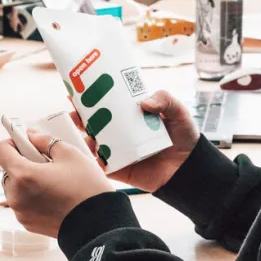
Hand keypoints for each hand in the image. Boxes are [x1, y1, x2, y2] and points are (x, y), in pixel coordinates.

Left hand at [0, 131, 113, 237]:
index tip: (24, 142)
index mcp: (23, 175)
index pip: (0, 150)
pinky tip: (53, 195)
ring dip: (26, 181)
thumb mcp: (71, 154)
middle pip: (7, 170)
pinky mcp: (27, 223)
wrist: (98, 225)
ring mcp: (20, 212)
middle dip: (22, 163)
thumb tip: (32, 136)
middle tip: (45, 163)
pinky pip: (23, 203)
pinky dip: (31, 197)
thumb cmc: (87, 190)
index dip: (11, 142)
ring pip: (14, 187)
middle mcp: (16, 195)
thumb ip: (46, 141)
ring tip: (51, 181)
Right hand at [72, 90, 198, 192]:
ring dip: (85, 140)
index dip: (90, 99)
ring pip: (93, 144)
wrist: (188, 169)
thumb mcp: (178, 112)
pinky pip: (101, 166)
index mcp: (129, 117)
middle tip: (73, 114)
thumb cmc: (183, 138)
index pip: (106, 105)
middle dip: (78, 119)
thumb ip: (165, 100)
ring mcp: (117, 151)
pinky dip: (94, 162)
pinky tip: (93, 156)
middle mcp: (119, 133)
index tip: (77, 92)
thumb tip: (144, 102)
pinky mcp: (118, 169)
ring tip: (88, 138)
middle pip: (93, 124)